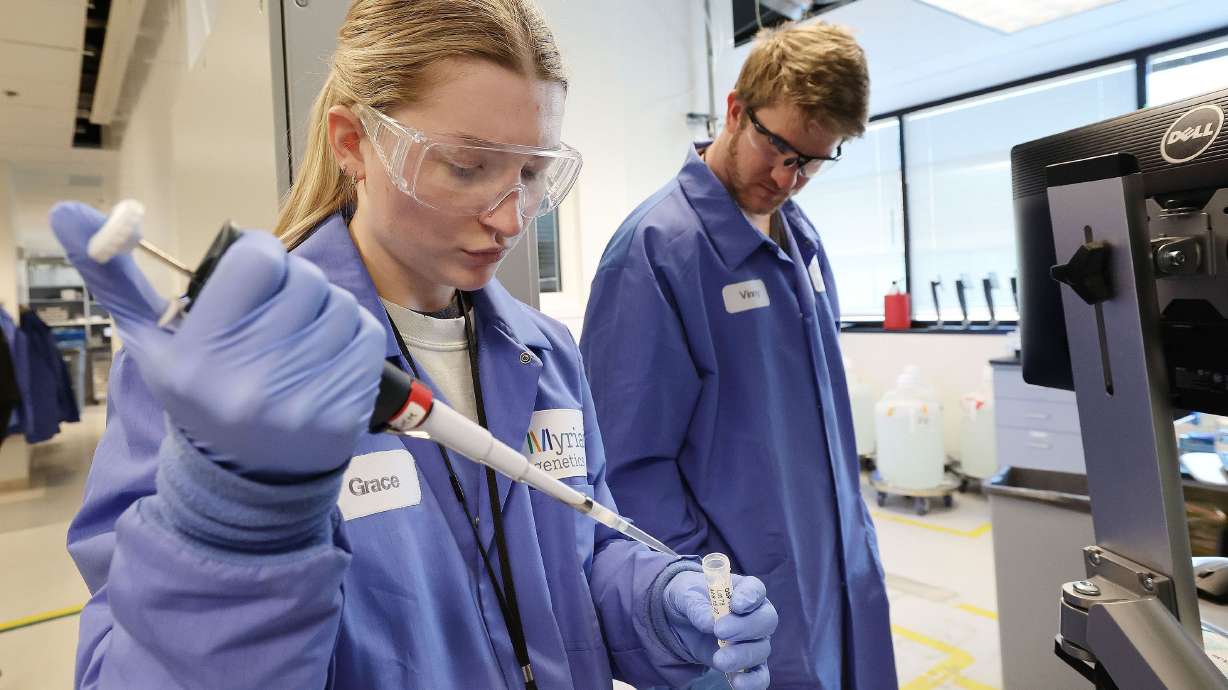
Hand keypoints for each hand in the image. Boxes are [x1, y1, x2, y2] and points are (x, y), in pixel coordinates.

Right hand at [49, 202, 384, 479]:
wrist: (246, 477)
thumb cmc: (200, 395)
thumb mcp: (151, 345)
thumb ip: (115, 278)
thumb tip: (67, 213)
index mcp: (199, 354)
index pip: (257, 257)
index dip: (258, 258)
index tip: (251, 279)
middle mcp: (249, 378)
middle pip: (303, 277)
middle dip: (292, 286)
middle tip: (275, 315)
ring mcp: (301, 399)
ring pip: (339, 303)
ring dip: (324, 311)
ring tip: (298, 338)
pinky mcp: (344, 411)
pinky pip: (366, 336)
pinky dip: (350, 336)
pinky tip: (325, 356)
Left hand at [663, 571, 776, 689]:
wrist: (682, 622)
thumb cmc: (690, 599)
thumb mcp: (685, 595)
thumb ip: (696, 605)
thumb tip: (708, 623)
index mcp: (744, 590)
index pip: (756, 590)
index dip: (749, 597)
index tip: (736, 605)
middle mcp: (756, 615)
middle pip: (766, 620)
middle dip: (745, 627)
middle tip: (720, 632)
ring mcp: (755, 641)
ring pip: (761, 649)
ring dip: (742, 656)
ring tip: (719, 660)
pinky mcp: (748, 664)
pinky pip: (760, 675)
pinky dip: (753, 681)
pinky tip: (737, 683)